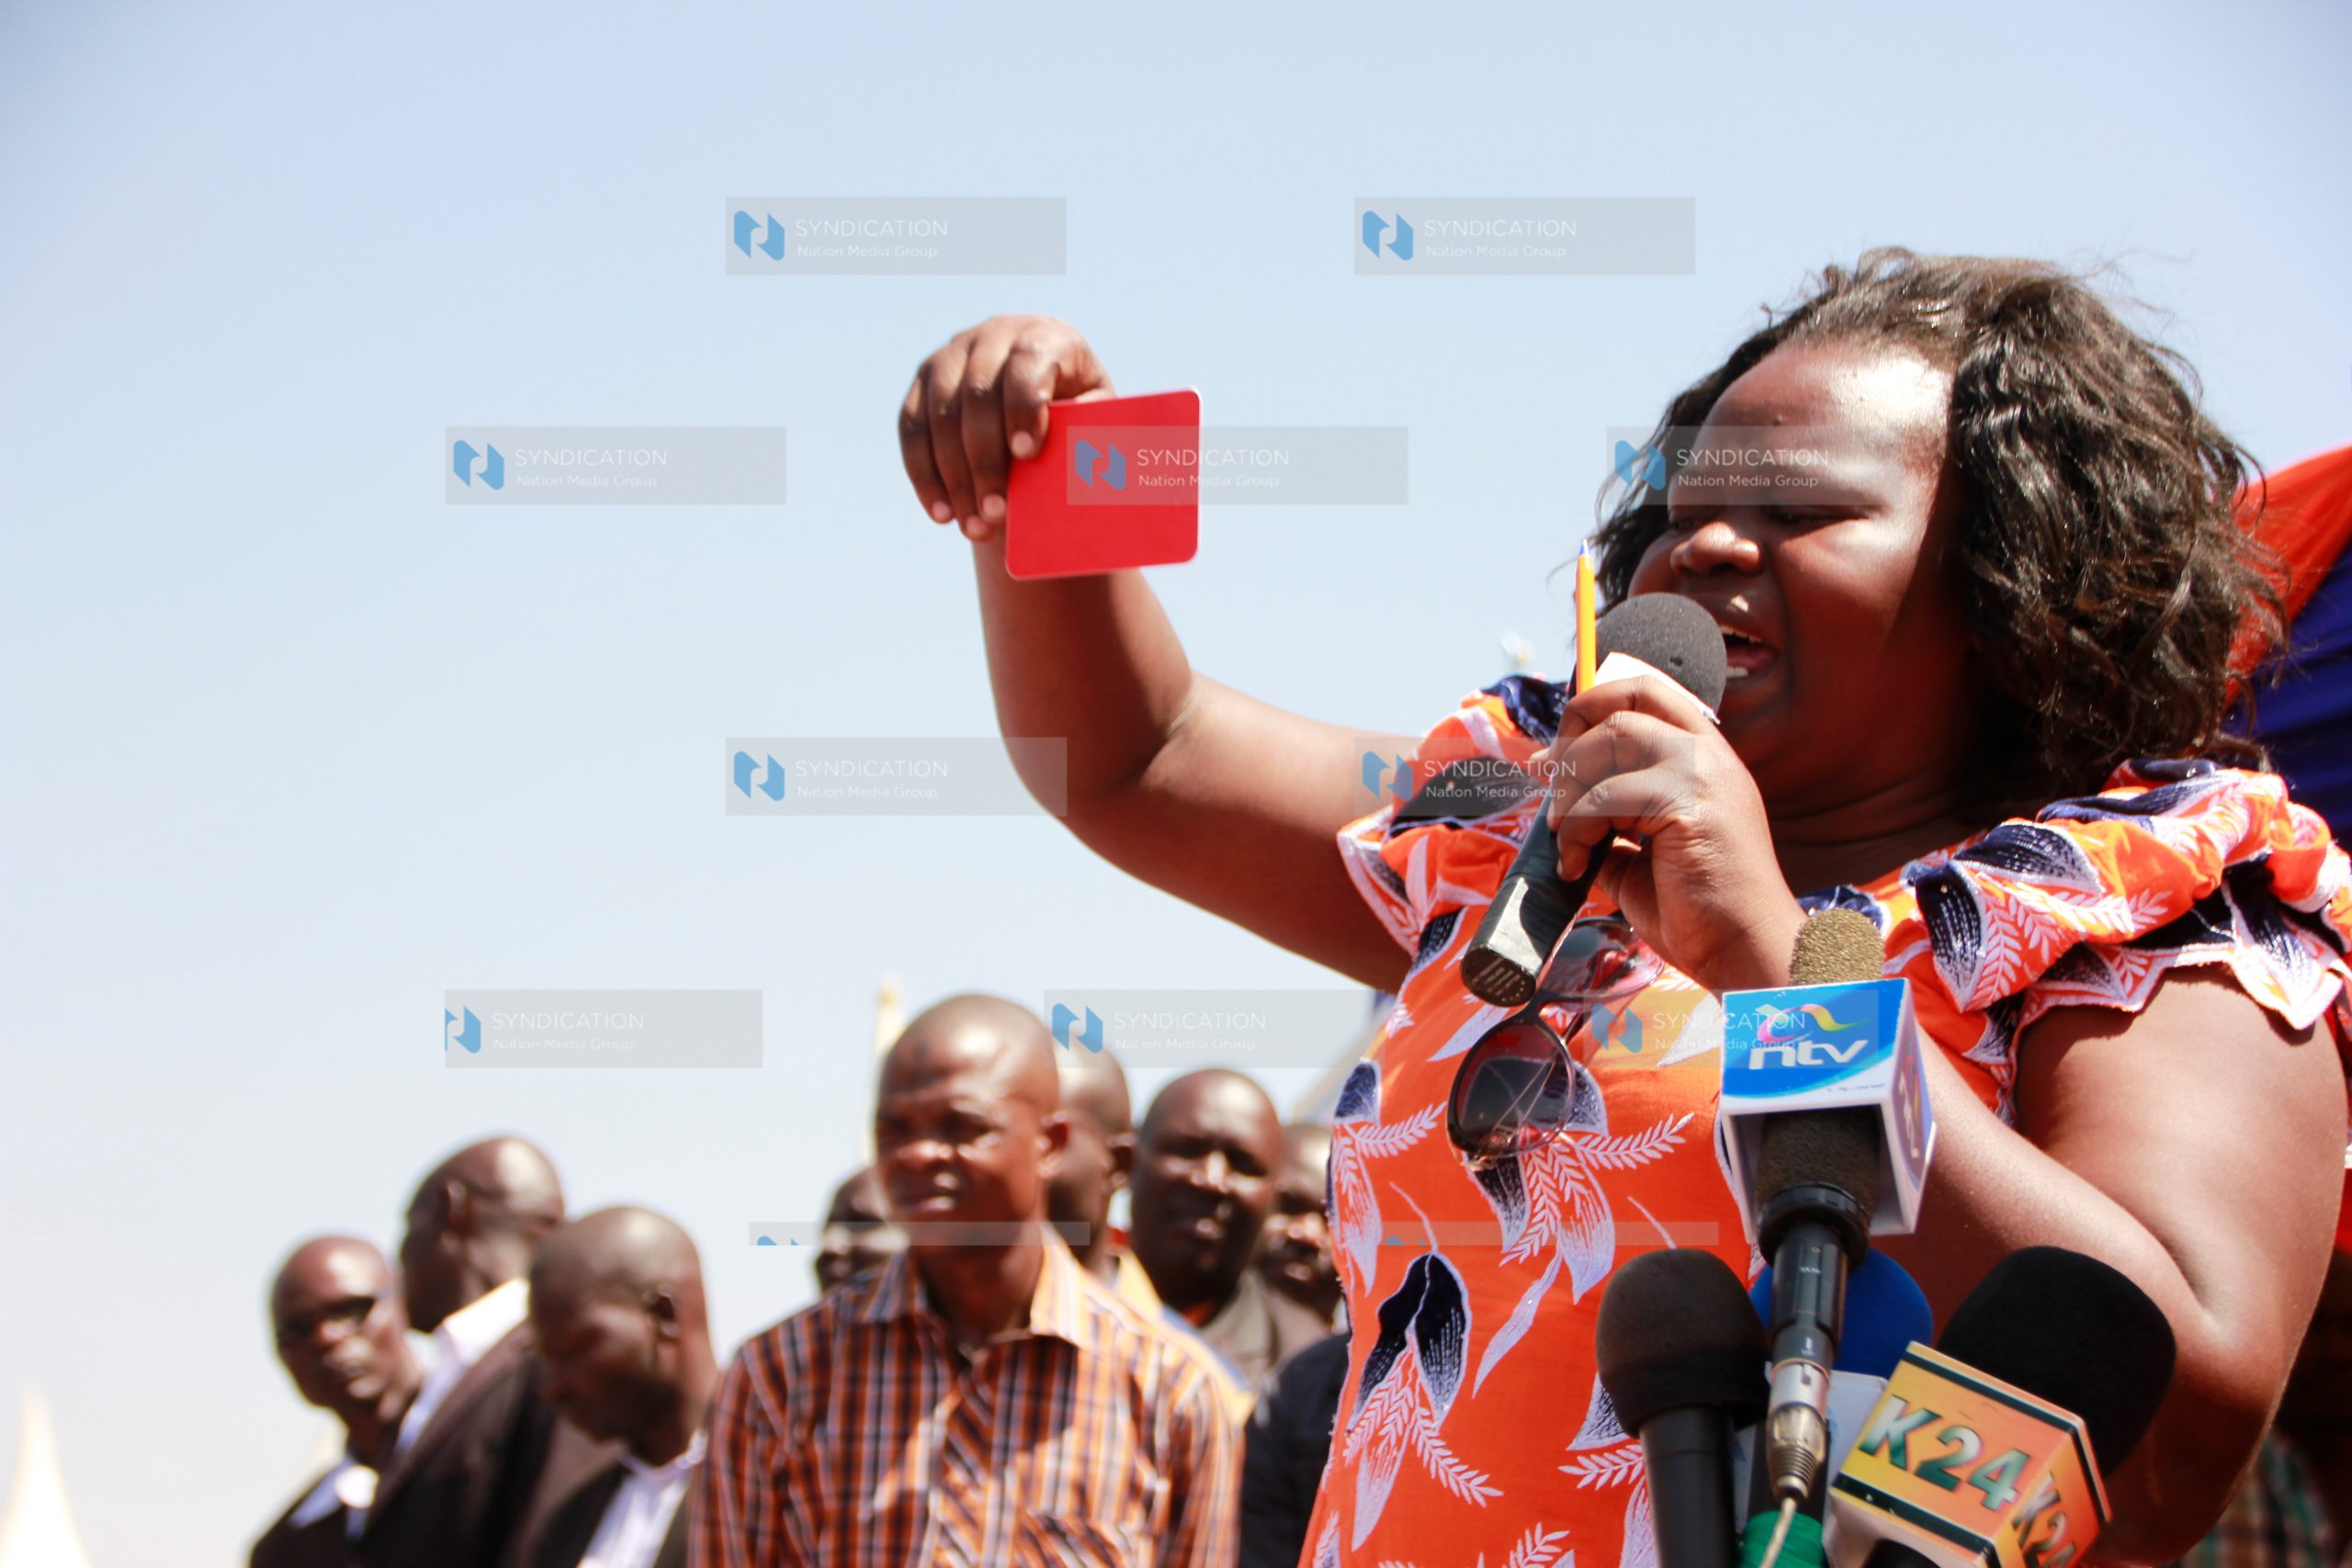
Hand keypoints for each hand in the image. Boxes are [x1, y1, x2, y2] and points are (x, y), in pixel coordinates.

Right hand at [898, 315, 1115, 542]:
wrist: (1040, 396)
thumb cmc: (1080, 415)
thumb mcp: (1097, 419)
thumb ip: (1091, 436)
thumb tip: (1084, 469)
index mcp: (1046, 336)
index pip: (1028, 363)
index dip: (1024, 407)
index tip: (1027, 454)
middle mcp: (993, 335)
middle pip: (977, 395)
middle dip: (985, 461)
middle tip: (996, 513)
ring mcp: (952, 355)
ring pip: (940, 417)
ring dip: (954, 478)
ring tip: (974, 527)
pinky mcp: (923, 382)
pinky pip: (912, 431)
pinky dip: (925, 476)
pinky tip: (943, 514)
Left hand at [1542, 673, 1804, 993]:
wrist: (1745, 952)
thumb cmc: (1700, 915)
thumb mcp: (1642, 857)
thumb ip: (1611, 825)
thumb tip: (1561, 813)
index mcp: (1704, 760)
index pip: (1646, 692)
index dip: (1592, 709)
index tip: (1556, 755)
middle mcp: (1709, 754)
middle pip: (1624, 702)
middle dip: (1572, 741)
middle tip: (1552, 795)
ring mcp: (1704, 772)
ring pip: (1611, 740)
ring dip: (1570, 792)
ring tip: (1566, 841)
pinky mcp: (1690, 799)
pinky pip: (1608, 793)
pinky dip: (1577, 828)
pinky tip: (1578, 866)